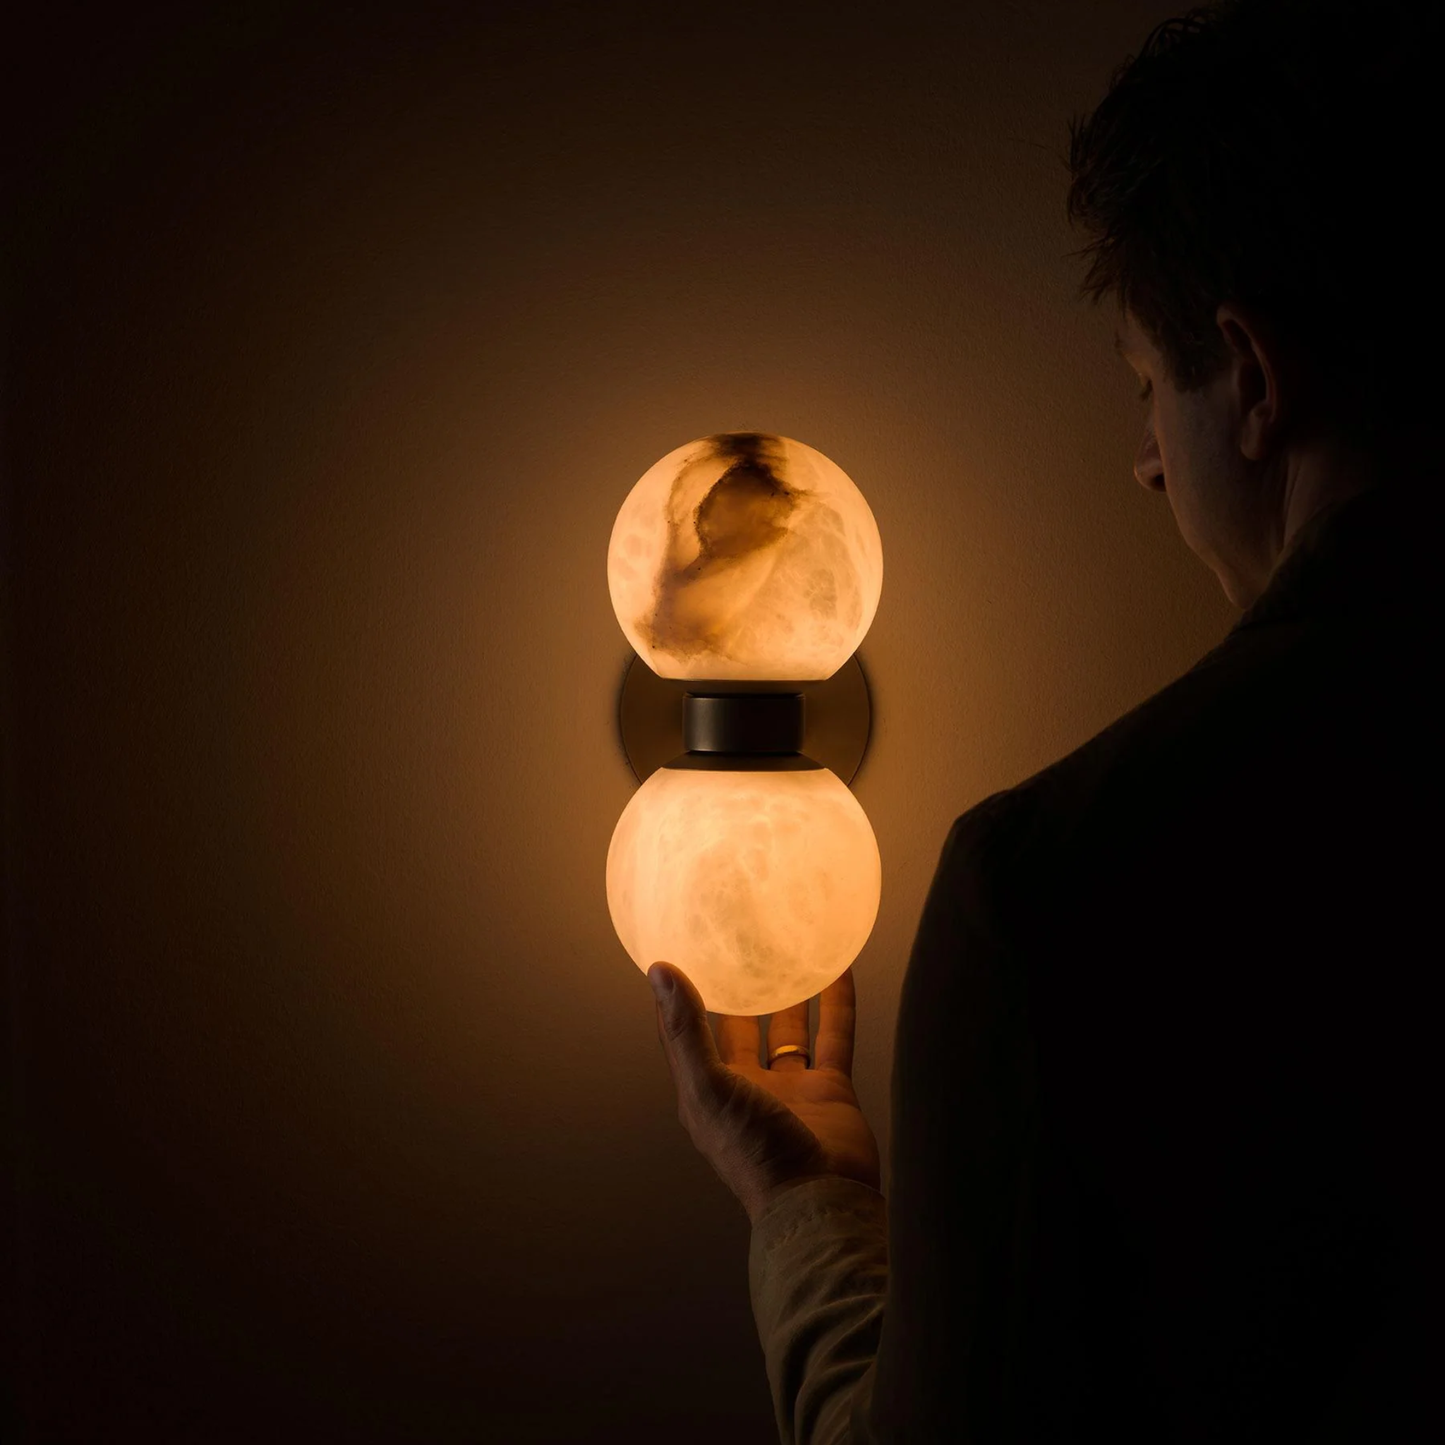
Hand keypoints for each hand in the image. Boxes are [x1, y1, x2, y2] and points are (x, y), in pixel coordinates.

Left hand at [648, 961, 881, 1226]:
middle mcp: (746, 1088)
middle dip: (737, 992)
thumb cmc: (754, 1152)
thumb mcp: (708, 1086)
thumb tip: (659, 970)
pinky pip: (834, 1035)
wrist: (820, 1199)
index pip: (685, 1034)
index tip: (676, 952)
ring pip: (787, 1030)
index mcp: (706, 1091)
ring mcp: (790, 1089)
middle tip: (739, 944)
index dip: (677, 996)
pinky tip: (838, 969)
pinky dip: (837, 1003)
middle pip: (738, 1029)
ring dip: (788, 994)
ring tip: (788, 950)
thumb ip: (685, 1029)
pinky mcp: (830, 1089)